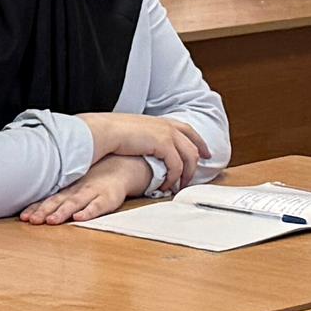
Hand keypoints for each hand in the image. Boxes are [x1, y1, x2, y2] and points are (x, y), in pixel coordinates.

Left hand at [23, 154, 155, 225]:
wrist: (120, 169)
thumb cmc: (92, 182)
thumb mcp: (73, 187)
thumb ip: (57, 198)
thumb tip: (33, 209)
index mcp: (67, 191)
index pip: (48, 200)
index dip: (35, 208)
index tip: (24, 217)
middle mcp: (76, 192)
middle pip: (58, 202)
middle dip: (44, 211)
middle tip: (33, 221)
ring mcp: (91, 194)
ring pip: (74, 204)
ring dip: (62, 212)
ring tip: (51, 221)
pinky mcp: (107, 199)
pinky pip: (97, 206)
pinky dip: (88, 212)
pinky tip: (79, 218)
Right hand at [84, 110, 214, 180]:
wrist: (104, 131)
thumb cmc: (111, 134)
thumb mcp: (134, 133)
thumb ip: (145, 139)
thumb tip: (145, 150)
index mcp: (161, 121)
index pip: (188, 130)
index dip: (199, 142)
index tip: (206, 153)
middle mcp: (168, 126)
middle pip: (193, 145)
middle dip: (197, 163)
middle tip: (194, 178)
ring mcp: (168, 134)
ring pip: (189, 158)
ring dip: (186, 175)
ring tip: (179, 188)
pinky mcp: (164, 145)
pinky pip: (177, 166)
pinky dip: (174, 179)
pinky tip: (166, 186)